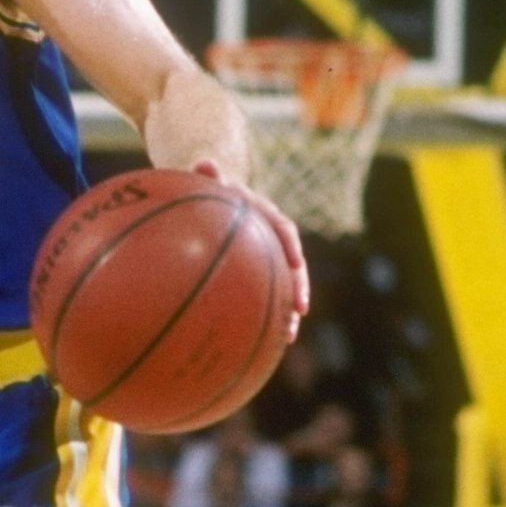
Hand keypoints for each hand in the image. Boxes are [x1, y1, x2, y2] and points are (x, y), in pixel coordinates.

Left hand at [192, 159, 309, 332]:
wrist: (209, 194)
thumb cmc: (204, 189)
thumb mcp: (205, 180)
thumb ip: (207, 174)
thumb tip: (203, 162)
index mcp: (263, 214)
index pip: (283, 227)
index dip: (290, 244)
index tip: (296, 262)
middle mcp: (269, 237)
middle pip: (291, 264)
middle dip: (298, 286)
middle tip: (301, 308)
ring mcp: (263, 257)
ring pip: (281, 285)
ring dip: (287, 310)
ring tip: (288, 336)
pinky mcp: (251, 272)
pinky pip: (261, 295)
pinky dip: (261, 317)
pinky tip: (255, 344)